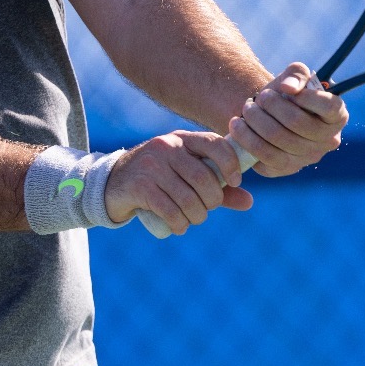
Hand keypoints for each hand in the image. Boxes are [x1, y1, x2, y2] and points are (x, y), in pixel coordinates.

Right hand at [103, 129, 254, 234]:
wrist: (115, 182)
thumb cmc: (160, 178)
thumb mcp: (187, 175)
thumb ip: (218, 187)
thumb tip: (249, 201)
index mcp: (184, 138)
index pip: (216, 144)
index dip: (231, 164)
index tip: (234, 182)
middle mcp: (168, 147)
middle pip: (204, 178)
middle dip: (212, 201)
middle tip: (207, 208)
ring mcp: (152, 166)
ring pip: (188, 198)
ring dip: (197, 216)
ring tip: (193, 218)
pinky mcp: (140, 186)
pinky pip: (170, 210)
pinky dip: (180, 224)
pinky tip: (179, 226)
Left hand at [228, 62, 347, 177]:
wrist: (267, 115)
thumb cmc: (286, 94)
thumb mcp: (293, 77)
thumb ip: (296, 74)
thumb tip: (288, 88)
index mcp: (337, 116)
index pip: (329, 107)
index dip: (307, 96)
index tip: (286, 89)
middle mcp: (328, 140)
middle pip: (297, 123)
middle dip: (271, 105)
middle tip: (259, 97)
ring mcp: (308, 158)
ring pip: (278, 140)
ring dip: (255, 121)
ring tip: (246, 109)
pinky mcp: (286, 169)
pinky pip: (264, 158)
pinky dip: (246, 140)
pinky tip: (239, 127)